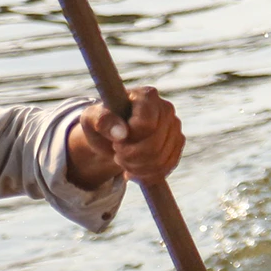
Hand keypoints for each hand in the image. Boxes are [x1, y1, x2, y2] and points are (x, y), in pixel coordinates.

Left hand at [68, 86, 184, 187]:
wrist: (113, 135)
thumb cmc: (102, 122)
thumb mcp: (92, 119)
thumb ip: (102, 121)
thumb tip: (121, 133)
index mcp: (147, 96)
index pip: (146, 125)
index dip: (130, 138)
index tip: (117, 139)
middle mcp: (166, 109)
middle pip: (154, 146)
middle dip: (132, 157)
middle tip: (118, 154)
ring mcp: (175, 127)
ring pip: (161, 160)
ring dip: (137, 168)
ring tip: (124, 162)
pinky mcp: (177, 145)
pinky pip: (167, 168)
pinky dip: (147, 175)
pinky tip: (134, 171)